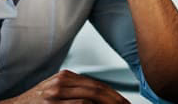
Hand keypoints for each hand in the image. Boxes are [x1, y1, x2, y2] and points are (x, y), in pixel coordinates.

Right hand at [0, 69, 129, 103]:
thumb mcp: (55, 92)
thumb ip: (74, 92)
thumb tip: (96, 99)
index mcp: (65, 77)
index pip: (96, 84)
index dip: (113, 93)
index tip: (123, 102)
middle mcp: (62, 81)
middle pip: (97, 88)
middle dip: (116, 99)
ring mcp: (57, 93)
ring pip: (92, 95)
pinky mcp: (54, 103)